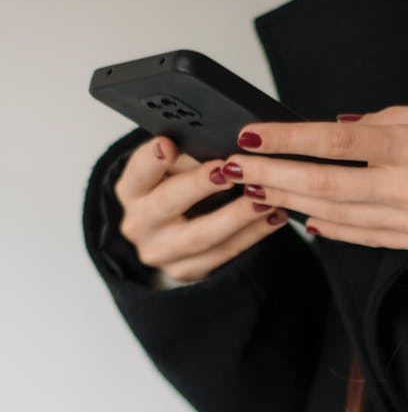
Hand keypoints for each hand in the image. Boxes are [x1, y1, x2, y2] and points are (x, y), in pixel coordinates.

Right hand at [114, 138, 288, 283]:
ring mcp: (162, 252)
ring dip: (237, 215)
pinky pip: (224, 253)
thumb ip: (188, 156)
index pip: (138, 172)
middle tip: (228, 171)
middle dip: (199, 185)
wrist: (169, 236)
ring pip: (201, 236)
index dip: (152, 159)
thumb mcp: (172, 171)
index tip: (169, 144)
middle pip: (167, 203)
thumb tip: (222, 141)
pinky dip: (253, 234)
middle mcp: (139, 224)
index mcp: (131, 191)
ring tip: (265, 198)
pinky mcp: (186, 270)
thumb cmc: (176, 190)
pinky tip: (273, 218)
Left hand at [221, 101, 407, 251]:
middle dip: (274, 175)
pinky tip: (306, 221)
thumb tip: (345, 122)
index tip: (251, 134)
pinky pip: (365, 238)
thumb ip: (395, 118)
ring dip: (292, 203)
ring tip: (259, 189)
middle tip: (237, 166)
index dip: (286, 139)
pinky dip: (331, 230)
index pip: (333, 141)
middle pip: (323, 184)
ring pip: (336, 215)